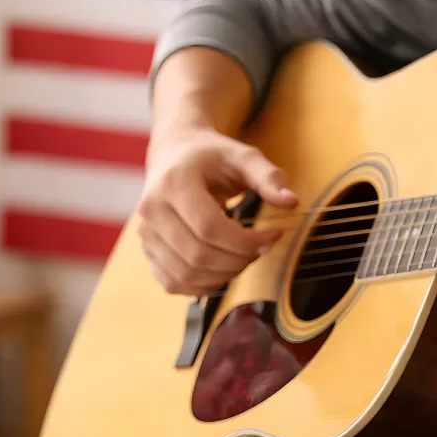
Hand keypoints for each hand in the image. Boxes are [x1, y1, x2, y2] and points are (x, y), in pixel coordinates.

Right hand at [138, 127, 296, 295]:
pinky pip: (175, 283)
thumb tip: (291, 202)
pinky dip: (204, 285)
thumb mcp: (244, 156)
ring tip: (245, 255)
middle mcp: (151, 210)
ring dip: (225, 275)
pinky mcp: (147, 251)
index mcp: (173, 183)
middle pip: (198, 255)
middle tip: (262, 247)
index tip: (274, 235)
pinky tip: (224, 267)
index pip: (209, 228)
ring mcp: (145, 233)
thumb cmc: (212, 156)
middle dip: (239, 260)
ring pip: (186, 274)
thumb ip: (269, 177)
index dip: (247, 241)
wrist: (175, 152)